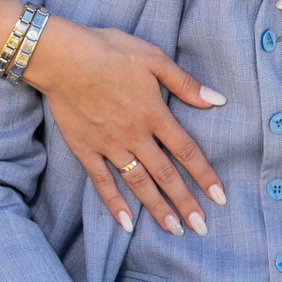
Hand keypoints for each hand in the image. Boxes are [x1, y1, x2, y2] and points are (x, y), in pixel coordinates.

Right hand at [23, 21, 225, 236]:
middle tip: (202, 228)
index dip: (205, 176)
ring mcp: (109, 145)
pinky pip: (102, 183)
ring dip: (157, 209)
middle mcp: (135, 135)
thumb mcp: (153, 58)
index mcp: (154, 114)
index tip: (220, 197)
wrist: (61, 57)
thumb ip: (185, 83)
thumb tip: (218, 100)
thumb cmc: (108, 51)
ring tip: (174, 229)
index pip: (186, 151)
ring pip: (138, 184)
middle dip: (186, 203)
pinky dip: (115, 204)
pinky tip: (127, 224)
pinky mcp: (85, 149)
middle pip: (166, 175)